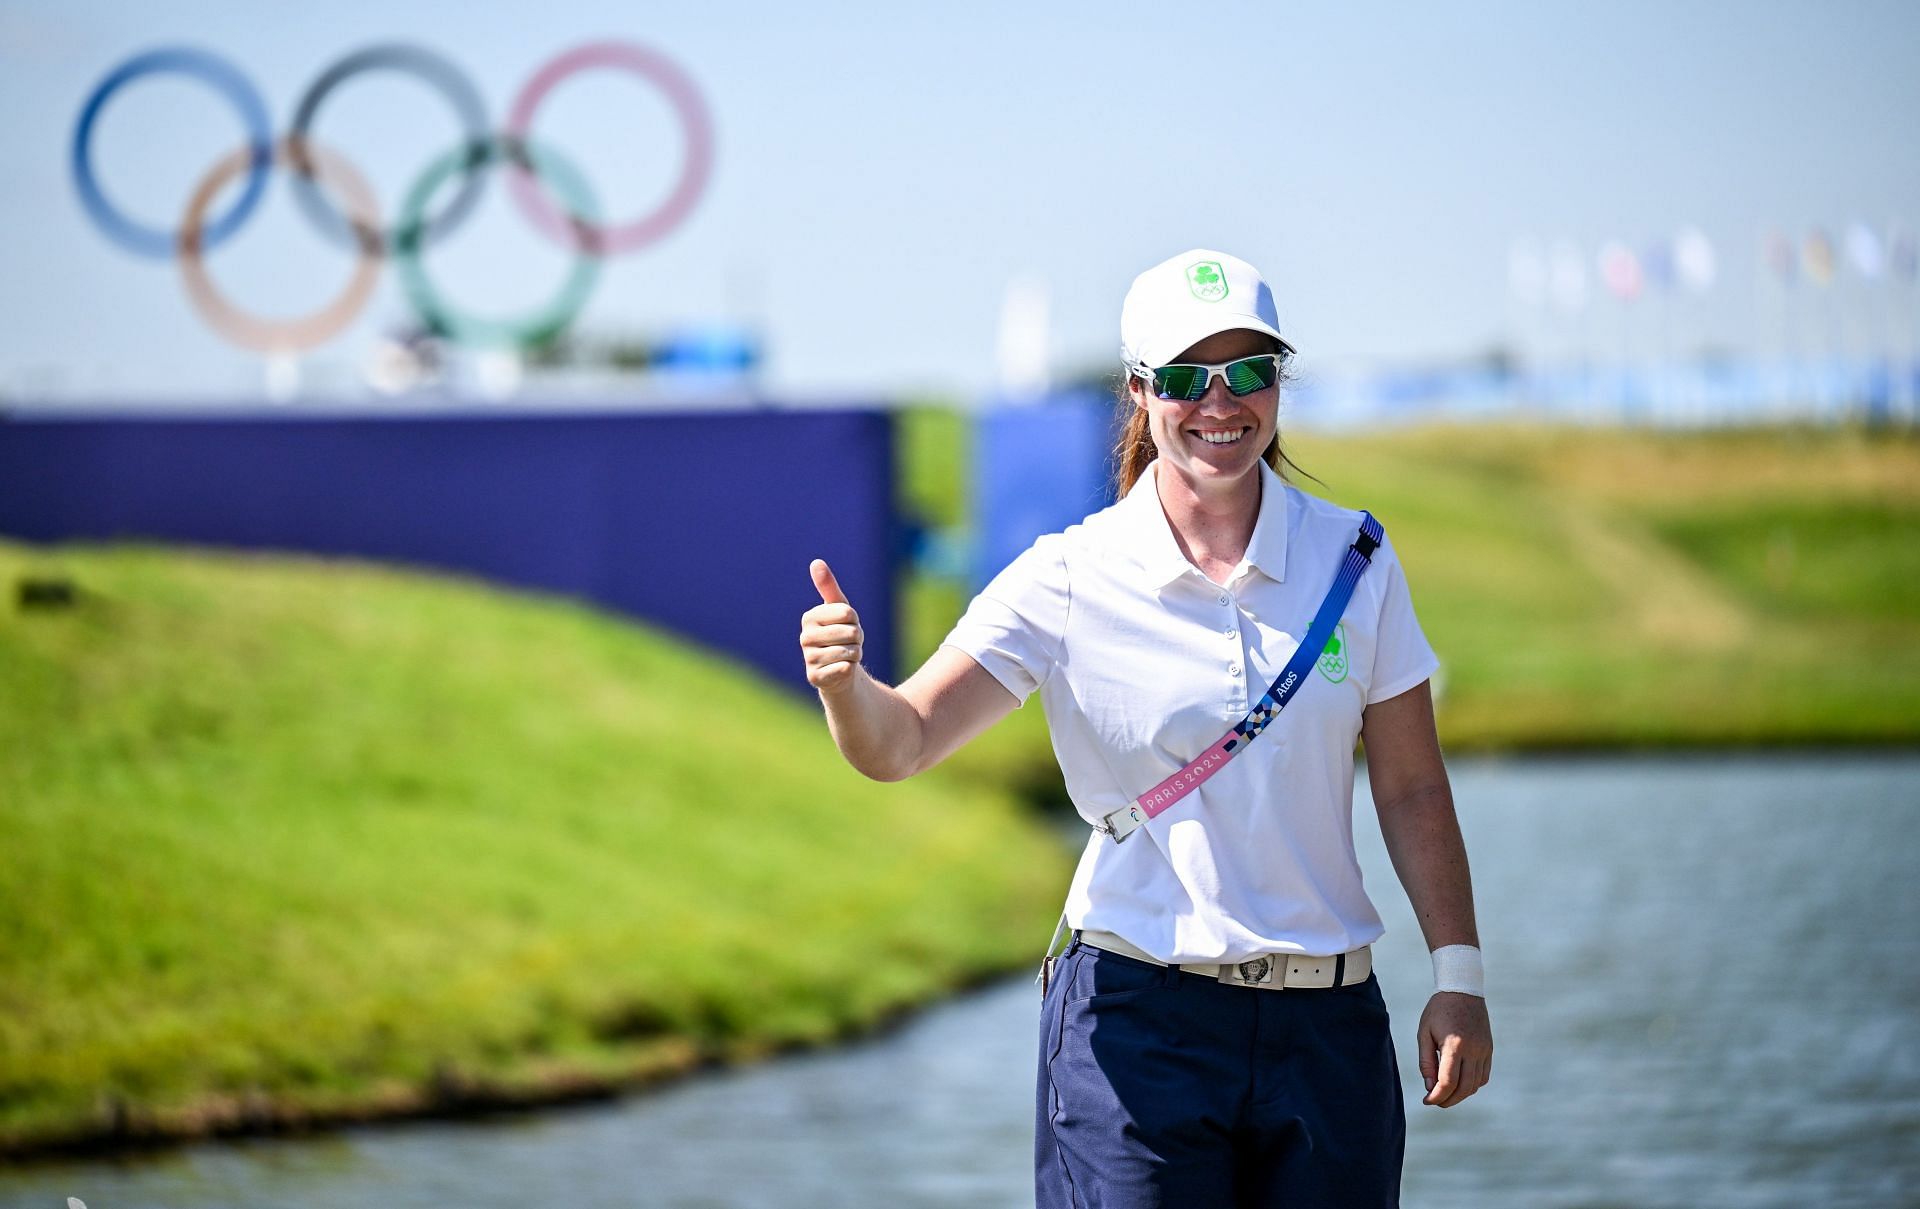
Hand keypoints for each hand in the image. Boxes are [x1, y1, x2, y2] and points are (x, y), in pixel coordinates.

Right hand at [800, 558, 864, 695]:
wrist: (838, 670)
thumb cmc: (840, 635)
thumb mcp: (838, 609)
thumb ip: (828, 586)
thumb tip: (816, 562)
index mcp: (810, 617)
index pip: (848, 613)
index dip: (855, 621)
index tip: (846, 626)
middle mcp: (805, 637)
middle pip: (851, 632)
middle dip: (857, 639)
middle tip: (847, 643)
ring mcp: (809, 658)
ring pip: (849, 652)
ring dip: (855, 654)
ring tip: (845, 655)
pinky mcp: (815, 677)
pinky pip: (845, 669)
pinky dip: (849, 669)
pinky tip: (840, 669)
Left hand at [1417, 991, 1491, 1106]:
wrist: (1462, 990)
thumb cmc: (1438, 1010)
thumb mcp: (1424, 1032)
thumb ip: (1426, 1061)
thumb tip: (1429, 1087)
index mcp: (1454, 1045)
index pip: (1448, 1082)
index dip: (1437, 1096)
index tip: (1426, 1101)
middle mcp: (1473, 1050)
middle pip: (1464, 1088)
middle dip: (1448, 1100)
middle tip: (1435, 1101)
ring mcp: (1484, 1050)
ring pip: (1475, 1084)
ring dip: (1461, 1094)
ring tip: (1445, 1094)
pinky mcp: (1489, 1049)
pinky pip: (1483, 1076)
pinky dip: (1472, 1085)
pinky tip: (1459, 1083)